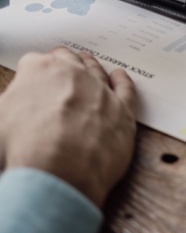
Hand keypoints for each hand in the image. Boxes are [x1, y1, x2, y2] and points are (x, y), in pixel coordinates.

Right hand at [0, 47, 137, 207]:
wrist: (59, 172)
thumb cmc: (25, 149)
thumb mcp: (0, 120)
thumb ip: (11, 104)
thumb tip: (15, 104)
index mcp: (40, 71)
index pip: (34, 62)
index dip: (32, 73)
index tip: (32, 78)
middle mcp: (73, 74)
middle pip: (68, 60)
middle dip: (63, 63)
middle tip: (61, 66)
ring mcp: (100, 89)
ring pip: (96, 71)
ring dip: (90, 67)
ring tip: (87, 64)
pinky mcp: (122, 108)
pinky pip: (125, 89)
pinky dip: (123, 81)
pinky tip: (119, 77)